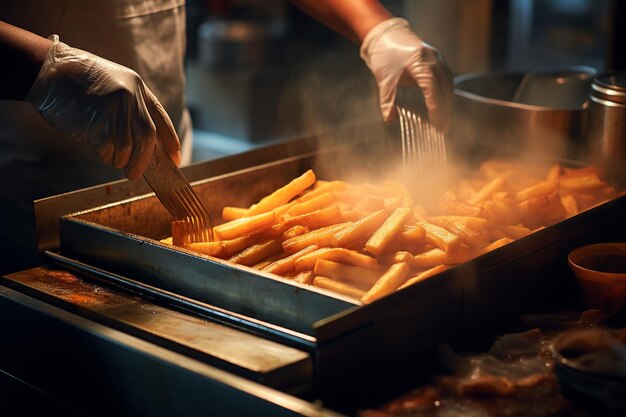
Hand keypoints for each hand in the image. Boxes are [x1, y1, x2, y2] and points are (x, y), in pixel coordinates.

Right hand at [26, 35, 180, 178]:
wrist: (49, 71)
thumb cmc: (77, 86)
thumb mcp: (113, 90)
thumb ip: (129, 112)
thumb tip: (143, 149)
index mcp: (138, 88)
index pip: (161, 118)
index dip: (170, 141)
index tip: (175, 159)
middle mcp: (132, 95)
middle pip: (148, 136)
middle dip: (143, 160)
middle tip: (134, 174)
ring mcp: (117, 105)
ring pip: (128, 146)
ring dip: (119, 159)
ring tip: (108, 157)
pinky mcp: (100, 116)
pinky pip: (108, 146)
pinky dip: (104, 154)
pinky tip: (96, 148)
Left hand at [360, 18, 453, 131]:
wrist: (384, 34)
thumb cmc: (383, 56)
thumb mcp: (383, 81)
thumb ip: (387, 101)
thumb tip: (389, 120)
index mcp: (418, 61)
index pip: (432, 87)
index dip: (436, 106)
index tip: (436, 122)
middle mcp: (432, 58)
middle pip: (445, 86)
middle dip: (444, 109)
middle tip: (442, 128)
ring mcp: (437, 57)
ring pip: (449, 82)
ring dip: (448, 102)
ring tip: (443, 120)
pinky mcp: (437, 58)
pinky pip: (447, 77)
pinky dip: (446, 92)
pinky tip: (443, 105)